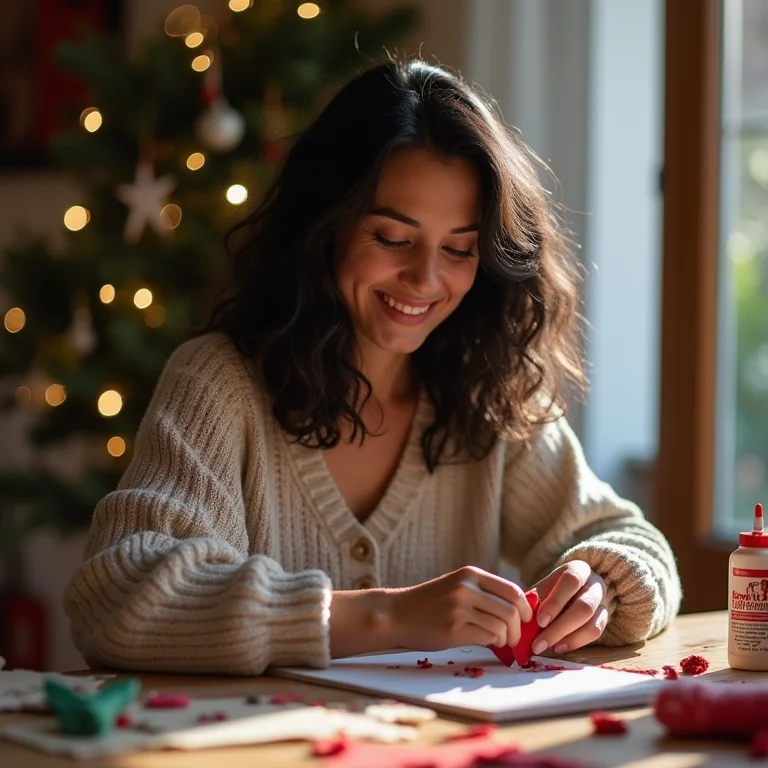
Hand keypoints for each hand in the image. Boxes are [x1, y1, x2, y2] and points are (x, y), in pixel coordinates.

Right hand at [388, 566, 532, 650]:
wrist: (396, 614)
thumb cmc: (430, 604)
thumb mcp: (457, 587)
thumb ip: (483, 593)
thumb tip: (520, 610)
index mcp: (470, 575)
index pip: (513, 591)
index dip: (526, 609)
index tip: (526, 620)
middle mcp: (466, 588)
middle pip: (512, 611)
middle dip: (520, 629)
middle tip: (516, 639)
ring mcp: (460, 609)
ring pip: (502, 626)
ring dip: (507, 639)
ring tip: (501, 643)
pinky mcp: (454, 629)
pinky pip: (488, 638)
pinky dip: (494, 644)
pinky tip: (487, 643)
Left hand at [529, 560, 608, 655]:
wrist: (578, 589)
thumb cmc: (555, 588)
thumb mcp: (544, 587)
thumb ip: (535, 600)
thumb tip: (521, 620)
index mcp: (578, 569)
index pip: (571, 581)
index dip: (556, 602)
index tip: (540, 620)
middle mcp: (595, 584)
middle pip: (584, 606)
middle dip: (560, 627)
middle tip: (539, 643)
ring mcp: (603, 602)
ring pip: (592, 623)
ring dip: (568, 638)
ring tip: (548, 647)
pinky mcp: (605, 618)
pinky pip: (595, 633)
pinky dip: (576, 642)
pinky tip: (559, 647)